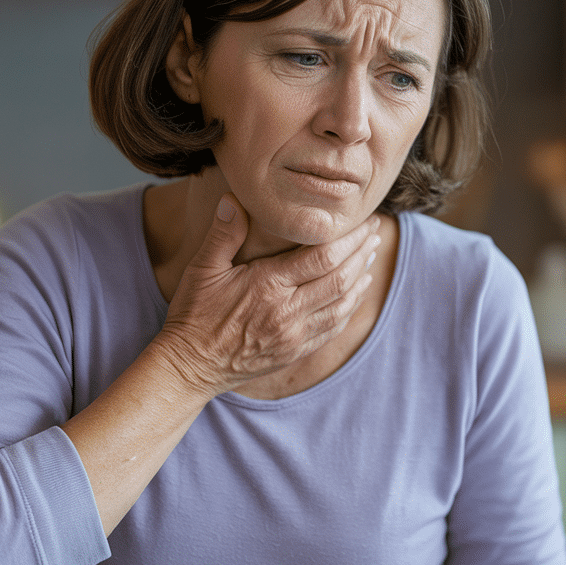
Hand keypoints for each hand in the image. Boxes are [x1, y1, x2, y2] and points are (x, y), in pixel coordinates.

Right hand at [155, 193, 379, 395]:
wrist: (190, 366)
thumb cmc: (194, 315)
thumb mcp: (202, 270)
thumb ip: (223, 233)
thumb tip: (233, 198)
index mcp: (268, 286)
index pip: (322, 257)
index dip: (349, 238)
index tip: (363, 222)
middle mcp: (288, 312)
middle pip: (340, 278)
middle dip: (362, 253)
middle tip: (375, 232)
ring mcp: (295, 335)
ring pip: (342, 304)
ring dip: (361, 279)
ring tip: (371, 258)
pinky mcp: (295, 352)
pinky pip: (333, 328)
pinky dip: (350, 308)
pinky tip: (356, 294)